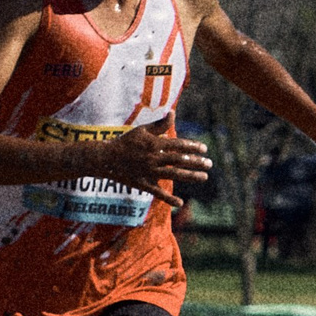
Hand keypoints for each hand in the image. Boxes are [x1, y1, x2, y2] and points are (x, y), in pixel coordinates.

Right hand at [94, 124, 211, 209]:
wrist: (106, 158)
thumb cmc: (126, 142)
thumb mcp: (142, 131)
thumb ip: (159, 124)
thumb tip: (173, 112)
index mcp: (154, 144)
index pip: (178, 145)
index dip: (193, 146)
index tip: (205, 149)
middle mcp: (153, 158)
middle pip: (179, 160)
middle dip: (196, 162)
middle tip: (210, 164)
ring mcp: (149, 172)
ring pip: (173, 174)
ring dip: (190, 176)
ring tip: (204, 177)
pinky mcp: (143, 184)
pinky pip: (158, 193)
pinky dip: (169, 199)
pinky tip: (181, 203)